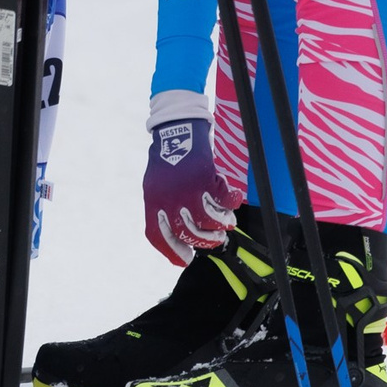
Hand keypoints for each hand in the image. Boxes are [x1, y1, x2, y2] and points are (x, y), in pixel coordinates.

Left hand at [142, 109, 241, 265]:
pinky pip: (221, 201)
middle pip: (186, 233)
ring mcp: (185, 189)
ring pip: (205, 222)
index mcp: (152, 200)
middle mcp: (166, 198)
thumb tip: (182, 236)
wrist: (177, 128)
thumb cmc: (169, 159)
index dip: (171, 251)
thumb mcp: (158, 185)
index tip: (187, 258)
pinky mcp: (203, 178)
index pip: (157, 235)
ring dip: (219, 225)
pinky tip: (234, 199)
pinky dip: (230, 203)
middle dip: (204, 240)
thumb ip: (166, 208)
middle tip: (215, 238)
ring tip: (226, 223)